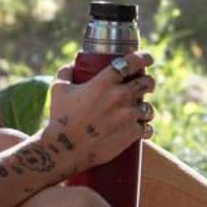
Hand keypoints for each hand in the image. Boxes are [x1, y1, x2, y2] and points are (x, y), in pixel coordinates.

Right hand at [42, 51, 156, 172]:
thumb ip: (66, 72)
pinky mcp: (131, 134)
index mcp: (104, 82)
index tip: (147, 59)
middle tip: (146, 85)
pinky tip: (143, 129)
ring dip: (146, 108)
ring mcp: (127, 115)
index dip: (143, 57)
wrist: (64, 149)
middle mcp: (119, 96)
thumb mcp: (58, 89)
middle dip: (149, 82)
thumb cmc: (59, 118)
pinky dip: (145, 128)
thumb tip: (73, 65)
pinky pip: (147, 128)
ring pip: (148, 108)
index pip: (131, 62)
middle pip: (146, 83)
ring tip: (141, 111)